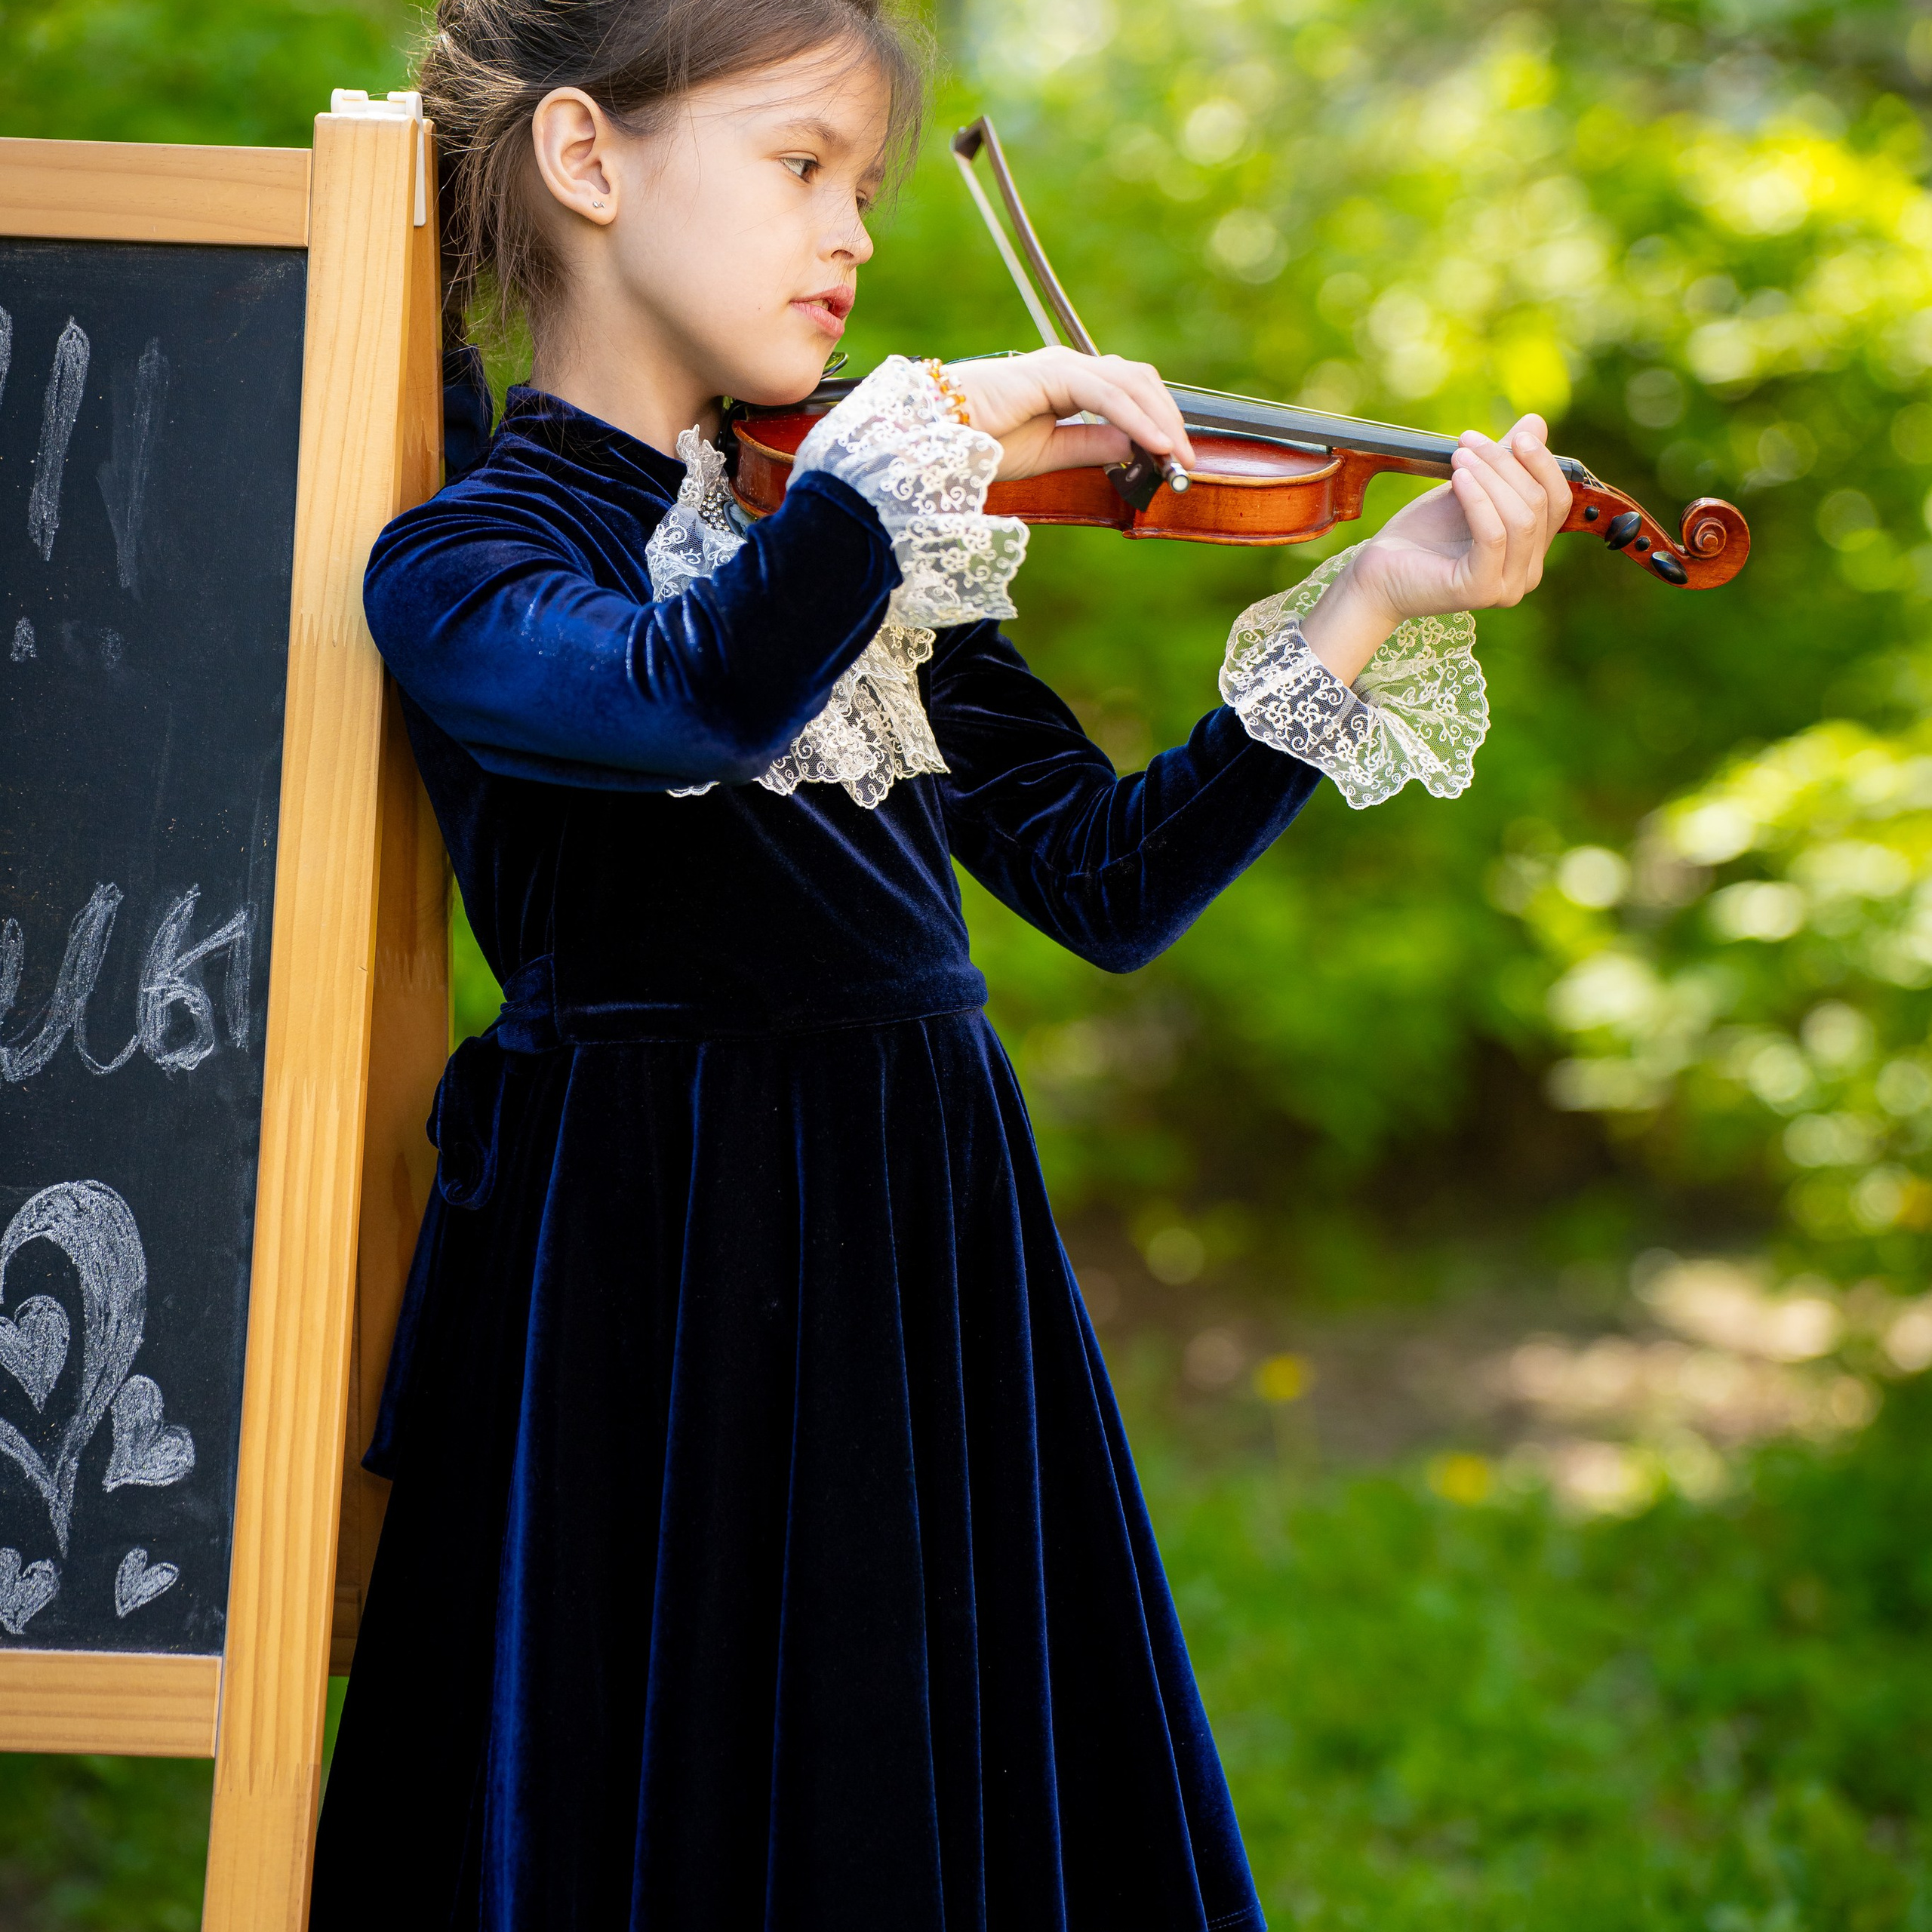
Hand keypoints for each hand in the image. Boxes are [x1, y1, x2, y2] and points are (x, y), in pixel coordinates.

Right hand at [947, 347, 1195, 483]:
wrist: (933, 438)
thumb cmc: (979, 445)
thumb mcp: (1050, 455)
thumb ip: (1092, 447)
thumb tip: (1135, 449)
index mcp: (1067, 385)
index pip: (1128, 394)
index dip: (1158, 423)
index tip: (1176, 461)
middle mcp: (1068, 367)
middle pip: (1138, 382)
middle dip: (1168, 419)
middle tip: (1187, 462)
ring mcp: (1060, 365)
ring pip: (1129, 384)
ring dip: (1160, 420)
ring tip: (1177, 456)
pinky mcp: (1050, 373)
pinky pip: (1107, 396)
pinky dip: (1136, 420)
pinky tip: (1155, 445)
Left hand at [1301, 415, 1572, 684]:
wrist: (1378, 574)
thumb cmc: (1422, 535)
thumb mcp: (1469, 489)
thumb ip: (1504, 463)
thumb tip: (1536, 422)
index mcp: (1531, 551)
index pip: (1558, 500)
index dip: (1542, 463)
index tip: (1515, 433)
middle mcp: (1528, 575)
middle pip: (1539, 505)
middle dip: (1506, 464)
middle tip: (1470, 441)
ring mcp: (1507, 588)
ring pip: (1520, 518)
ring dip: (1491, 478)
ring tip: (1460, 456)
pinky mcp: (1481, 591)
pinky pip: (1493, 535)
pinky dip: (1478, 500)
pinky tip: (1459, 478)